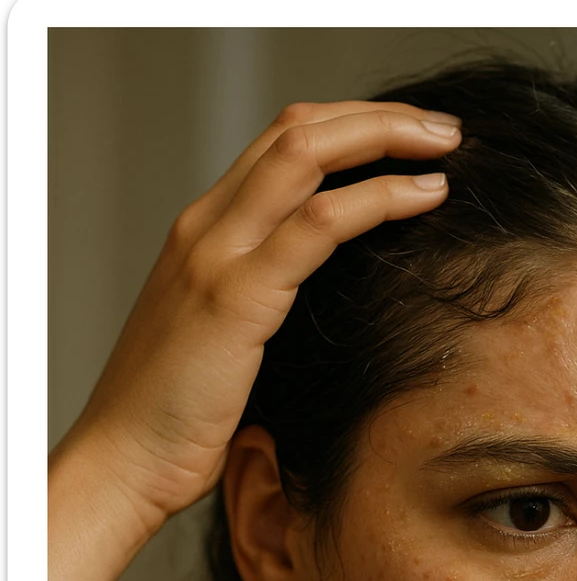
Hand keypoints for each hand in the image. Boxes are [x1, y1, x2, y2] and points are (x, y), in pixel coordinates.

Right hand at [60, 100, 460, 534]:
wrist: (124, 463)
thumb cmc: (177, 421)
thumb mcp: (225, 344)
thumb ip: (264, 307)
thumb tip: (331, 309)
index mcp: (204, 232)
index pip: (279, 143)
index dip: (349, 128)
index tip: (410, 142)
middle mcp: (206, 226)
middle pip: (297, 129)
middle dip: (379, 117)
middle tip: (444, 129)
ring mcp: (217, 254)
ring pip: (308, 154)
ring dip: (387, 139)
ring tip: (448, 147)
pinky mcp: (237, 296)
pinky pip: (319, 223)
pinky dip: (380, 198)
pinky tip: (426, 198)